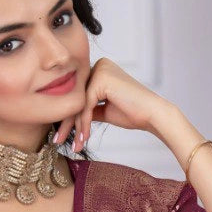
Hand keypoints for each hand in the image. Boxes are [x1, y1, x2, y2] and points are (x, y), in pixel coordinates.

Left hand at [51, 57, 170, 150]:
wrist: (152, 115)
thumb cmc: (133, 113)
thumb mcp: (104, 110)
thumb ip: (88, 109)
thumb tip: (70, 117)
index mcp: (100, 69)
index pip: (78, 94)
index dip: (70, 116)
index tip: (62, 136)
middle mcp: (99, 65)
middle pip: (76, 97)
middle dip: (67, 122)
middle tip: (58, 141)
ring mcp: (100, 69)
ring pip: (78, 102)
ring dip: (74, 127)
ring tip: (73, 146)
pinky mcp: (102, 79)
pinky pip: (86, 105)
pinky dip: (84, 124)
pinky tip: (84, 139)